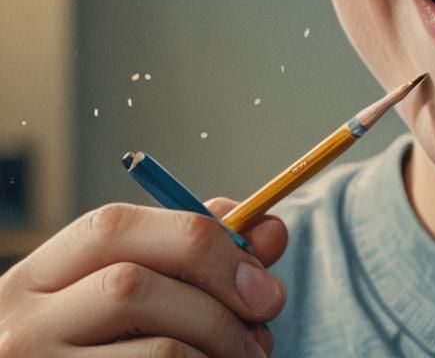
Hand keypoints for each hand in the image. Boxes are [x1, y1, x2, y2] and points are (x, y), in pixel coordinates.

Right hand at [0, 197, 286, 356]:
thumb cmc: (101, 343)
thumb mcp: (126, 288)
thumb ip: (190, 251)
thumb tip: (269, 230)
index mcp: (40, 276)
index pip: (114, 228)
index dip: (199, 236)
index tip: (262, 260)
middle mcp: (24, 324)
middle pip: (134, 286)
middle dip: (219, 294)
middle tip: (267, 313)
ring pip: (160, 349)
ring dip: (223, 347)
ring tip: (248, 352)